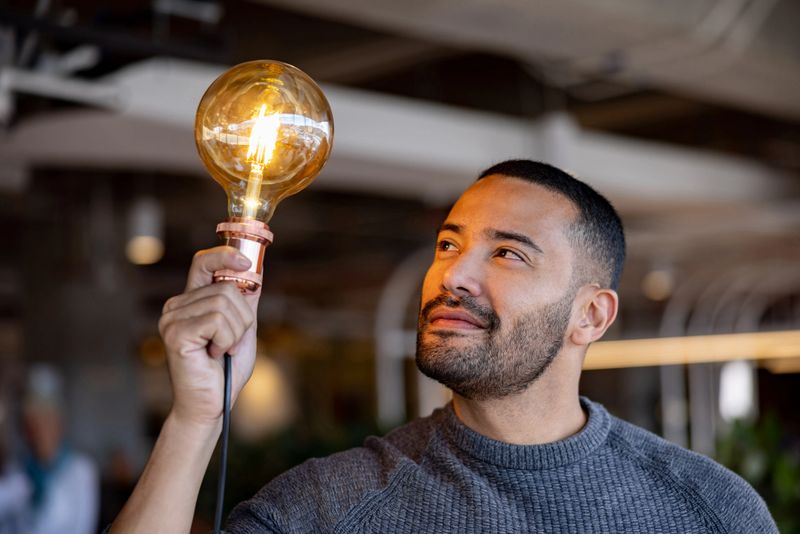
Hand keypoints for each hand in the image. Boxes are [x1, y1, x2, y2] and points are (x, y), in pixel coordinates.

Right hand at [158, 247, 259, 428]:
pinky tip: (214, 355)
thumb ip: (246, 301)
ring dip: (236, 332)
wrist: (212, 405)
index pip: (203, 263)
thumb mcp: (242, 329)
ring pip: (225, 304)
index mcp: (191, 301)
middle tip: (231, 344)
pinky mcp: (176, 333)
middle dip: (242, 318)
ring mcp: (172, 319)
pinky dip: (227, 340)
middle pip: (226, 288)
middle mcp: (176, 306)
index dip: (225, 255)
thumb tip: (256, 270)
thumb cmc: (225, 370)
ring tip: (222, 351)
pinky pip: (218, 321)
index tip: (246, 261)